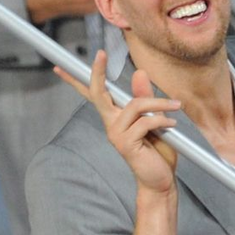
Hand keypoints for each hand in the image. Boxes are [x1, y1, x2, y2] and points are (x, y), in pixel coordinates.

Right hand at [56, 52, 180, 192]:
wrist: (159, 181)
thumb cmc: (157, 151)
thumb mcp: (154, 119)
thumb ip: (145, 97)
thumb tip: (139, 72)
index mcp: (115, 116)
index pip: (92, 95)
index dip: (75, 81)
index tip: (59, 67)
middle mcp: (111, 123)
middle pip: (98, 93)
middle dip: (97, 72)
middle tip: (100, 53)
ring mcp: (116, 134)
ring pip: (135, 105)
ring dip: (158, 102)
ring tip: (176, 106)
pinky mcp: (125, 143)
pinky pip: (145, 121)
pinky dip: (163, 120)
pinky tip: (172, 124)